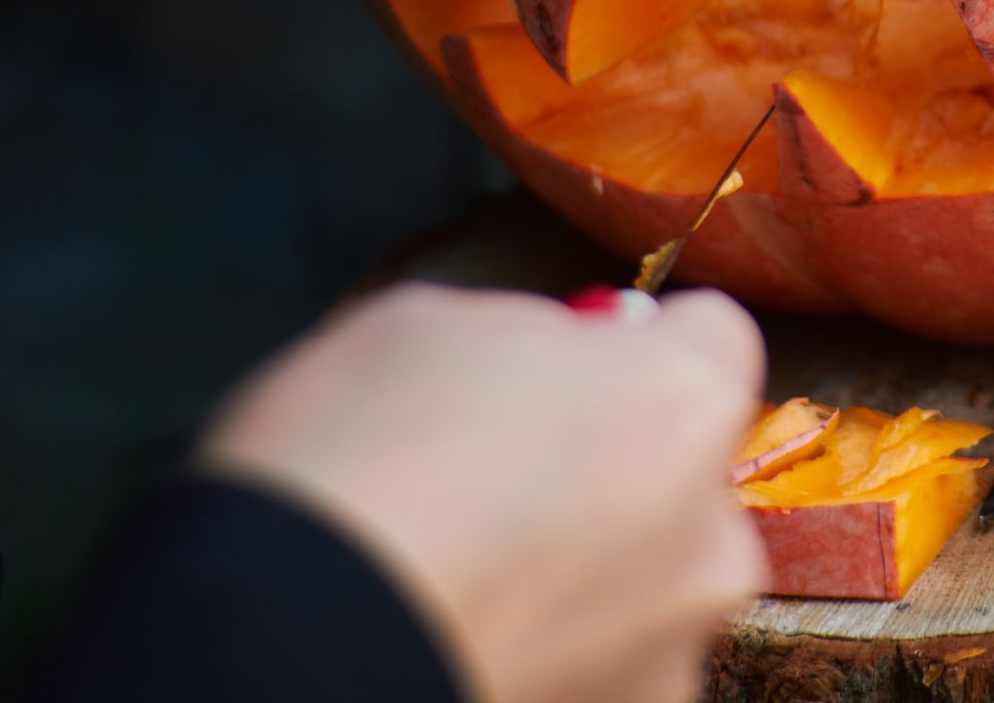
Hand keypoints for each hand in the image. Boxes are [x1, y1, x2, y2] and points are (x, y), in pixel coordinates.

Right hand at [201, 282, 767, 702]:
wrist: (283, 645)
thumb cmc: (347, 467)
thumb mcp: (428, 324)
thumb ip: (527, 339)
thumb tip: (547, 362)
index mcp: (682, 404)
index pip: (710, 337)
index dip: (633, 346)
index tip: (572, 363)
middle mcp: (710, 537)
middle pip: (683, 475)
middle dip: (613, 470)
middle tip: (496, 480)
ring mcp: (671, 655)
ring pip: (646, 587)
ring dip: (584, 578)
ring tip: (465, 578)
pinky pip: (602, 671)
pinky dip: (549, 658)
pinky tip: (462, 639)